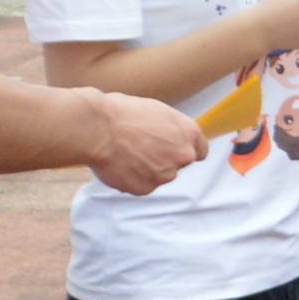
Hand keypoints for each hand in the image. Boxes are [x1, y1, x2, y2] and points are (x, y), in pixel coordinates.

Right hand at [86, 93, 206, 195]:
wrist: (98, 129)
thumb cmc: (122, 113)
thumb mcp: (156, 111)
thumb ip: (170, 129)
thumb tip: (168, 137)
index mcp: (189, 132)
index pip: (200, 150)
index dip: (185, 149)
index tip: (175, 151)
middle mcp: (183, 156)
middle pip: (178, 164)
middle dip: (163, 159)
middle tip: (140, 148)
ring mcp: (165, 174)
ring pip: (158, 175)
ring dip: (146, 169)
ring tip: (124, 153)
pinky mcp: (146, 188)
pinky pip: (140, 185)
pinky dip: (131, 178)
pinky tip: (118, 164)